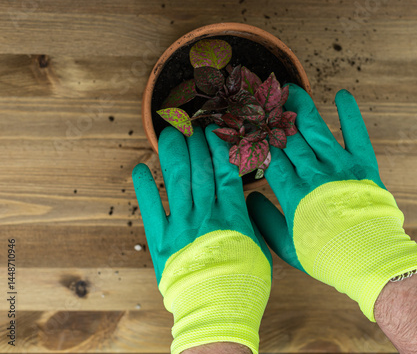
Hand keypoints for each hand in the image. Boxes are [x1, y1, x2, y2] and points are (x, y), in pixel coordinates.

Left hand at [132, 125, 271, 353]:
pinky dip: (145, 187)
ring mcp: (182, 225)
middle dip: (195, 143)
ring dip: (172, 154)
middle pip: (199, 169)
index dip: (218, 147)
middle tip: (190, 125)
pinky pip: (151, 208)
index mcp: (232, 214)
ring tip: (168, 134)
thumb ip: (249, 219)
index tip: (214, 131)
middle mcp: (205, 213)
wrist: (218, 309)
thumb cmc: (244, 281)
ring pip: (177, 181)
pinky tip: (140, 168)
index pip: (224, 170)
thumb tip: (244, 201)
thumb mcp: (258, 246)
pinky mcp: (162, 240)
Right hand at [247, 84, 416, 321]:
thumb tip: (250, 198)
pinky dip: (350, 114)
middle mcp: (313, 173)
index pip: (271, 155)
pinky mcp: (363, 165)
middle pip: (288, 137)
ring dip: (301, 107)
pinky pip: (356, 134)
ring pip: (315, 128)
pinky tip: (343, 94)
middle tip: (264, 97)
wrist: (368, 259)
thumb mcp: (286, 246)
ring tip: (290, 90)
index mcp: (292, 191)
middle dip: (274, 115)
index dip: (259, 137)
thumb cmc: (325, 255)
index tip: (250, 122)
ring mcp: (339, 166)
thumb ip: (264, 221)